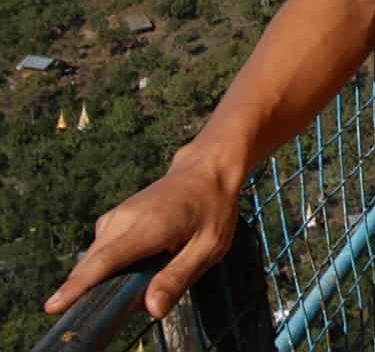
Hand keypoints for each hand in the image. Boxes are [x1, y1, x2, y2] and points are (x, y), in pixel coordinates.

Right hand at [44, 154, 241, 320]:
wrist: (207, 168)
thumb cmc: (212, 207)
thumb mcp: (209, 246)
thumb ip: (178, 277)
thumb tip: (152, 309)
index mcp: (148, 226)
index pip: (104, 261)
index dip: (78, 286)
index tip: (54, 306)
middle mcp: (123, 219)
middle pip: (93, 264)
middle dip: (88, 292)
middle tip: (102, 313)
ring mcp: (116, 216)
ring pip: (95, 259)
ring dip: (102, 280)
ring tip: (132, 285)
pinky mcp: (114, 219)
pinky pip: (101, 251)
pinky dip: (107, 266)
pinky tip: (133, 269)